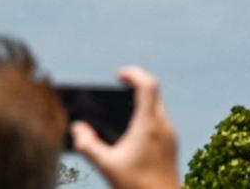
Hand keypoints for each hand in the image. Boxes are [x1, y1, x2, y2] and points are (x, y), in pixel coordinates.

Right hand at [70, 66, 180, 188]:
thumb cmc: (137, 187)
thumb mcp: (107, 166)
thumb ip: (88, 145)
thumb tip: (77, 128)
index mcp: (148, 125)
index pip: (147, 85)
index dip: (133, 73)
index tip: (118, 75)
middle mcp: (163, 126)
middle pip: (154, 92)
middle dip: (136, 84)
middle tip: (119, 86)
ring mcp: (170, 135)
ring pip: (159, 106)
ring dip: (143, 100)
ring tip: (124, 107)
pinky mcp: (172, 145)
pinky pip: (161, 120)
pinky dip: (148, 115)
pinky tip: (134, 130)